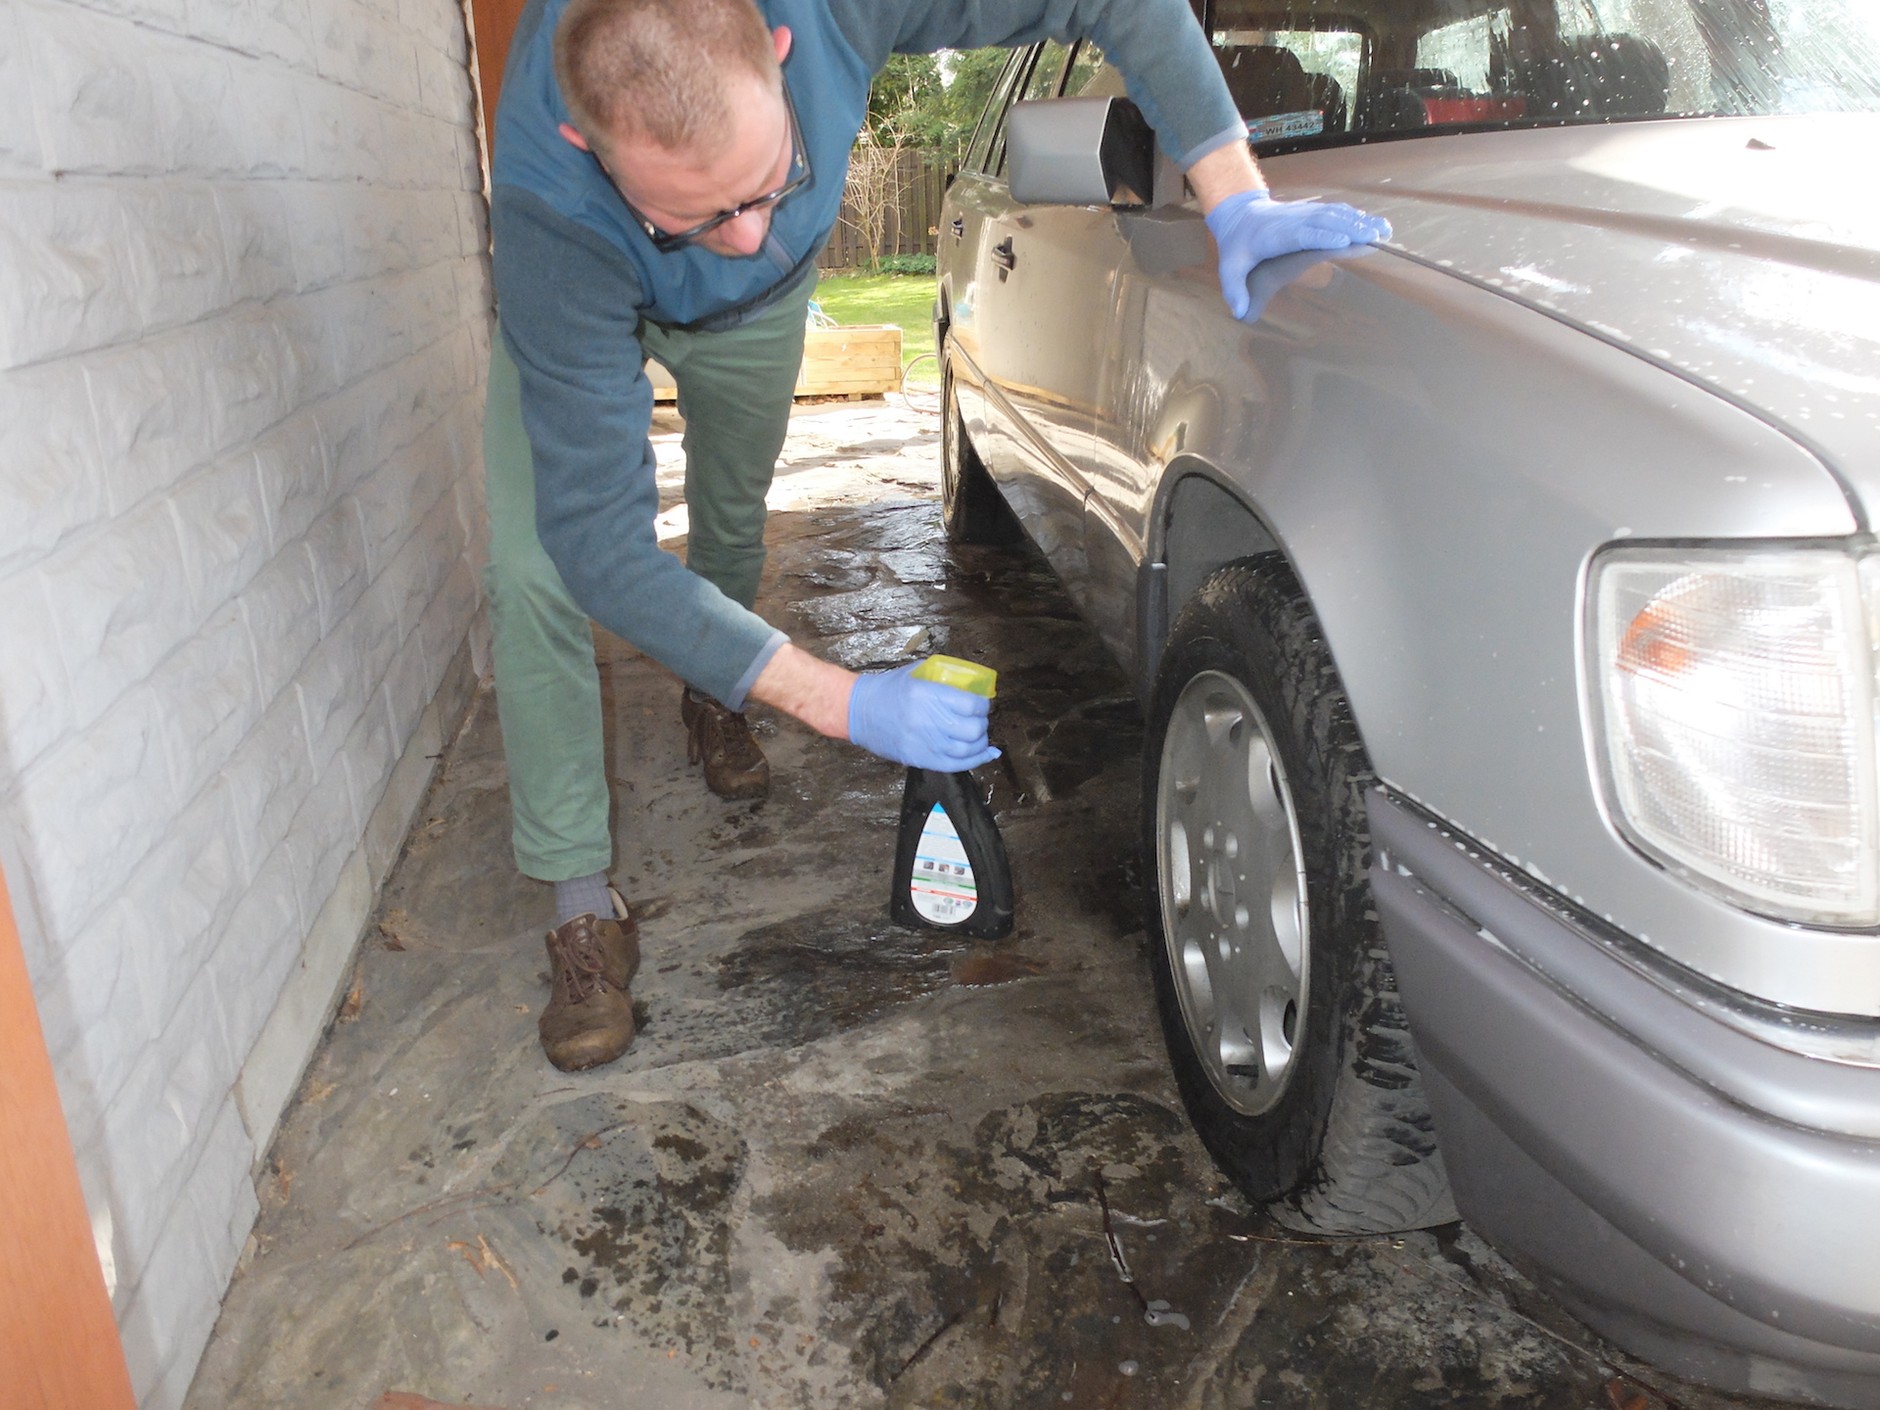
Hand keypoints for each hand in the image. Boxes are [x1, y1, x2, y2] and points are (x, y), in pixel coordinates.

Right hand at [848, 661, 1000, 771]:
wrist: (858, 711)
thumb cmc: (888, 689)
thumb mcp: (916, 673)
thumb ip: (943, 676)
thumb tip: (971, 683)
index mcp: (927, 694)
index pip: (970, 705)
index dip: (982, 705)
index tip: (982, 703)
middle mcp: (927, 720)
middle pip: (972, 729)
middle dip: (982, 724)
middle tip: (979, 719)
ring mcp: (923, 743)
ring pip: (967, 750)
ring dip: (980, 743)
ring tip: (980, 736)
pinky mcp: (919, 758)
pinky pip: (955, 765)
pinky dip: (975, 760)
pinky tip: (986, 754)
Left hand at [1204, 189, 1390, 318]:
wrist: (1241, 214)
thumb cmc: (1238, 244)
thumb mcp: (1229, 266)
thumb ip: (1234, 289)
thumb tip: (1239, 313)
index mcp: (1275, 234)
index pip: (1302, 233)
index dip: (1322, 236)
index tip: (1343, 241)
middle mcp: (1294, 220)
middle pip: (1326, 221)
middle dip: (1351, 227)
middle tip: (1375, 237)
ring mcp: (1305, 213)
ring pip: (1336, 214)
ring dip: (1360, 221)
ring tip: (1384, 230)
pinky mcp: (1313, 212)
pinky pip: (1337, 212)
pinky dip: (1357, 217)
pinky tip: (1375, 224)